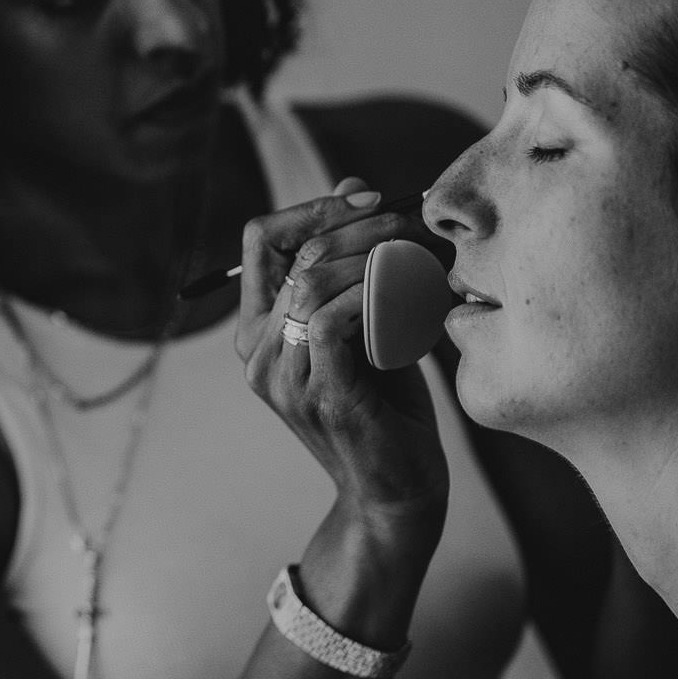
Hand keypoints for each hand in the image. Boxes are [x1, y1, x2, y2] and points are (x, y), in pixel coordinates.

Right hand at [233, 177, 448, 535]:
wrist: (397, 490)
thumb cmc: (387, 405)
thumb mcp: (368, 321)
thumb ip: (353, 263)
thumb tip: (353, 188)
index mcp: (258, 330)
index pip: (261, 237)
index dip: (313, 209)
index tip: (373, 205)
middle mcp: (257, 352)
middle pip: (292, 250)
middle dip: (359, 226)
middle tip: (412, 226)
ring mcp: (282, 376)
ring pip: (311, 280)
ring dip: (375, 258)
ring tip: (420, 260)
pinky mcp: (317, 394)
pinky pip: (330, 319)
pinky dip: (374, 297)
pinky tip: (410, 301)